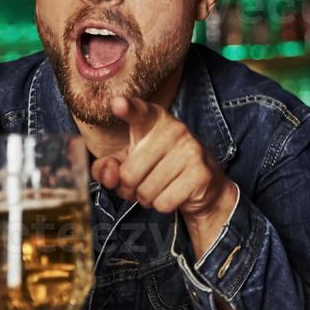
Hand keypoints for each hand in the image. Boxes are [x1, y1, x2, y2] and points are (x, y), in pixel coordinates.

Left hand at [91, 95, 235, 219]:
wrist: (204, 184)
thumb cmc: (157, 168)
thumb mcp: (126, 163)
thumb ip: (106, 168)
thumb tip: (111, 176)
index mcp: (154, 120)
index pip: (139, 112)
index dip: (127, 109)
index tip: (118, 104)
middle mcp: (175, 130)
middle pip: (129, 173)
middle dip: (129, 188)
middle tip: (142, 183)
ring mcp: (191, 151)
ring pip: (146, 191)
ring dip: (147, 198)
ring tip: (160, 187)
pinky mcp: (200, 174)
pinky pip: (163, 202)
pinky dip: (163, 205)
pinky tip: (174, 194)